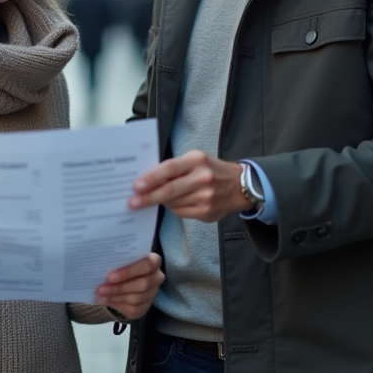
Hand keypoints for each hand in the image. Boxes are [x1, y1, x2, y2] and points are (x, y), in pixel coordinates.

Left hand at [96, 252, 163, 319]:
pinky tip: (106, 301)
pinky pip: (133, 309)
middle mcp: (157, 277)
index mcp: (154, 261)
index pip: (147, 265)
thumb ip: (117, 261)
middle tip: (101, 288)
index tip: (110, 277)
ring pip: (137, 298)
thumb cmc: (124, 264)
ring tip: (101, 295)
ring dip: (116, 297)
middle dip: (120, 287)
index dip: (128, 272)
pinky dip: (118, 305)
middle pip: (142, 284)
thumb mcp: (122, 259)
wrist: (126, 278)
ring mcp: (152, 293)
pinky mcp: (146, 306)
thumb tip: (101, 265)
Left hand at [128, 150, 251, 222]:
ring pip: (173, 203)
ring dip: (160, 202)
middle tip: (132, 202)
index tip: (136, 185)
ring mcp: (206, 196)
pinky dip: (173, 208)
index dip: (151, 178)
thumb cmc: (210, 170)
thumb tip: (147, 180)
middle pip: (169, 190)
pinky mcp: (206, 212)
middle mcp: (203, 178)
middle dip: (148, 197)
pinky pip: (180, 212)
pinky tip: (172, 203)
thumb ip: (174, 168)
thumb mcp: (195, 160)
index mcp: (197, 160)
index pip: (169, 168)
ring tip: (150, 200)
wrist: (239, 186)